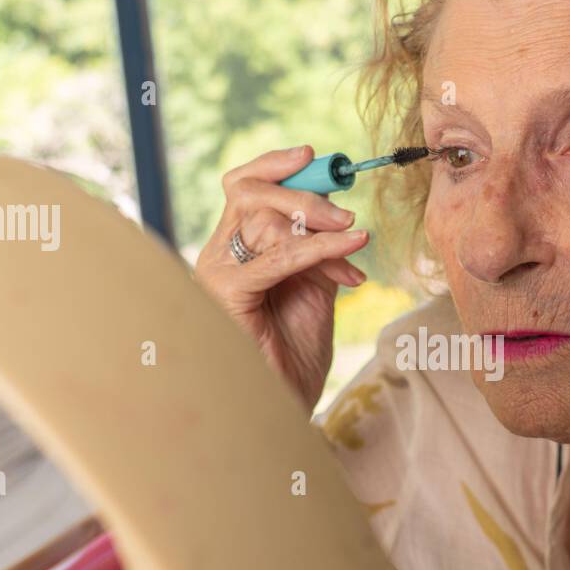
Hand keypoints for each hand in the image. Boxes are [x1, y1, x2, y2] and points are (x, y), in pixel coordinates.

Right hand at [194, 145, 369, 411]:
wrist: (279, 410)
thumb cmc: (292, 359)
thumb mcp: (314, 293)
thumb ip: (319, 254)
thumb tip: (340, 218)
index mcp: (235, 252)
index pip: (243, 188)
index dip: (276, 166)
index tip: (315, 159)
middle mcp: (219, 256)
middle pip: (248, 191)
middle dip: (301, 191)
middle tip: (346, 212)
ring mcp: (216, 273)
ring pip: (258, 214)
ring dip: (313, 217)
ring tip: (353, 234)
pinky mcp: (227, 295)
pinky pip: (277, 258)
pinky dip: (318, 248)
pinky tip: (351, 249)